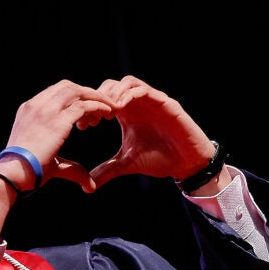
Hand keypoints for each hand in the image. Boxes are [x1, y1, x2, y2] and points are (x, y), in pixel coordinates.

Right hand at [0, 79, 115, 191]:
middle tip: (100, 105)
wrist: (14, 172)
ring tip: (109, 108)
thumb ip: (71, 167)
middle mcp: (36, 105)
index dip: (73, 97)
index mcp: (28, 109)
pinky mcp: (58, 120)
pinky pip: (84, 105)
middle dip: (86, 93)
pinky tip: (108, 113)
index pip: (55, 92)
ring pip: (77, 92)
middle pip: (67, 86)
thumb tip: (90, 185)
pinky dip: (98, 106)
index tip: (86, 111)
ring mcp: (46, 110)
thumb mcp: (48, 160)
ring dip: (95, 97)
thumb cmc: (27, 171)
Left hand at [87, 75, 215, 191]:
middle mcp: (138, 104)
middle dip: (98, 99)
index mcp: (127, 113)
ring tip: (105, 114)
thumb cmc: (159, 159)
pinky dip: (129, 95)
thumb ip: (107, 170)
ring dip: (113, 94)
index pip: (103, 98)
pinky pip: (145, 90)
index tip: (82, 125)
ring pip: (127, 82)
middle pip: (111, 85)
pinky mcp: (166, 104)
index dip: (90, 108)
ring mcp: (152, 101)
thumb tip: (86, 187)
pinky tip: (119, 110)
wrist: (186, 164)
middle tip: (91, 119)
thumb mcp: (127, 164)